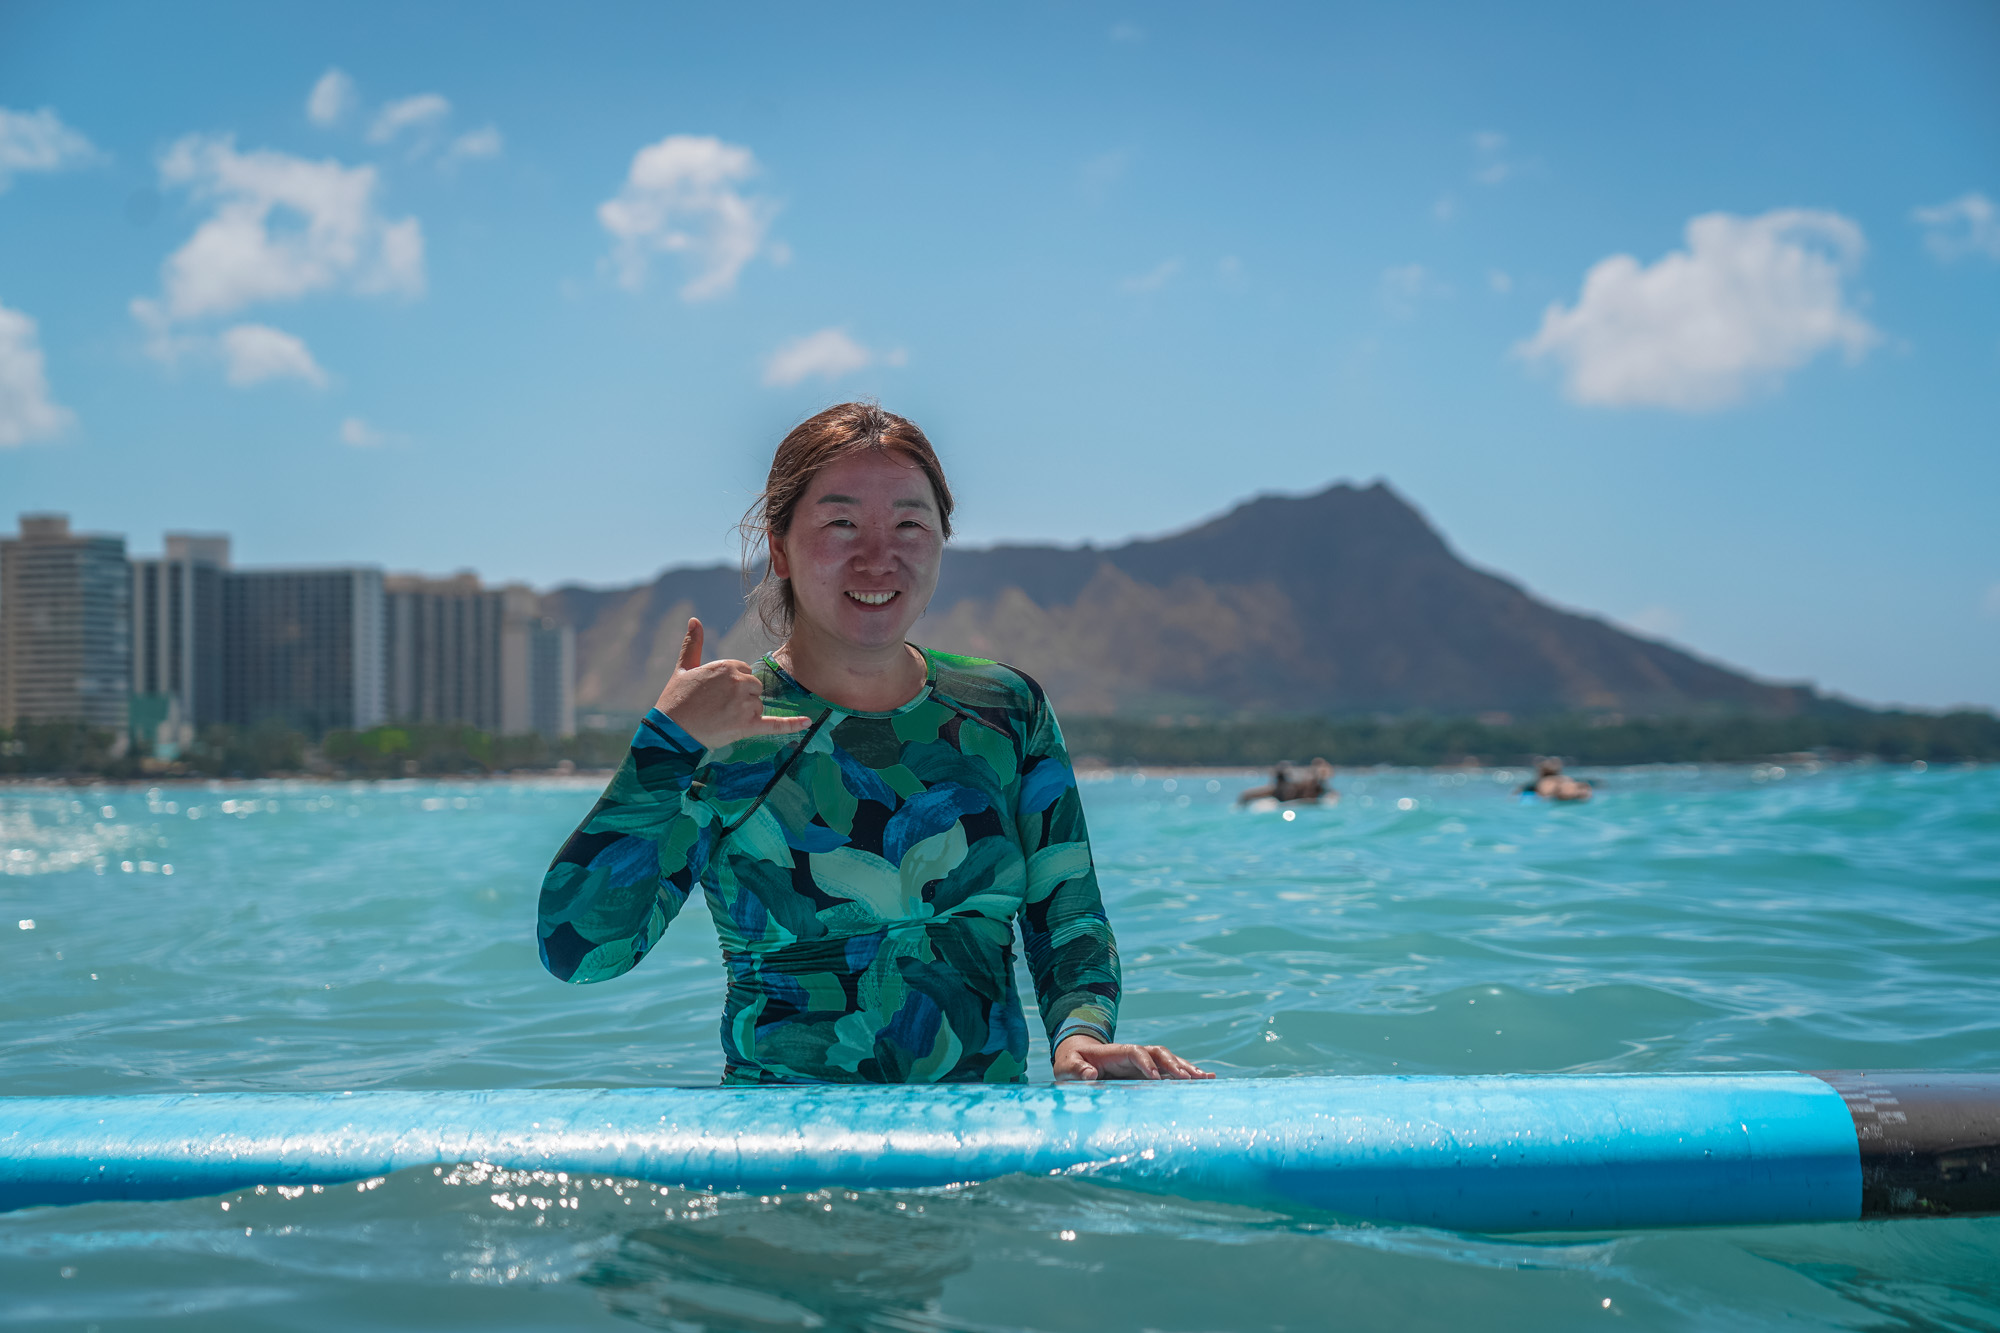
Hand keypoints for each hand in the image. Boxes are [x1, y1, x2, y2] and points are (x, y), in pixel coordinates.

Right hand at [654, 618, 811, 750]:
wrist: (670, 730)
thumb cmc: (675, 699)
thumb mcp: (683, 667)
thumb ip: (693, 643)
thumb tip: (695, 620)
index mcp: (728, 665)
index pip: (745, 673)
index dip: (732, 686)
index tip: (715, 695)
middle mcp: (739, 681)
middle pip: (755, 689)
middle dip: (741, 699)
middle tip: (717, 709)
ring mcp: (745, 703)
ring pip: (758, 706)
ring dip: (745, 715)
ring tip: (720, 719)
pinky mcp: (747, 726)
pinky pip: (775, 724)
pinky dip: (792, 725)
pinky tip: (808, 723)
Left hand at [1053, 1035, 1212, 1081]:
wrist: (1077, 1058)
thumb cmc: (1072, 1064)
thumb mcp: (1067, 1067)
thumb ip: (1077, 1070)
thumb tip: (1092, 1074)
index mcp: (1115, 1052)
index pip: (1135, 1052)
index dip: (1146, 1063)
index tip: (1156, 1079)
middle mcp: (1134, 1054)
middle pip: (1159, 1053)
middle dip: (1175, 1065)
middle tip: (1190, 1079)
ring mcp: (1142, 1062)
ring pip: (1170, 1061)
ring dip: (1187, 1068)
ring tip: (1208, 1078)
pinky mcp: (1147, 1072)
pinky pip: (1170, 1072)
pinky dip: (1187, 1075)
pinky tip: (1206, 1080)